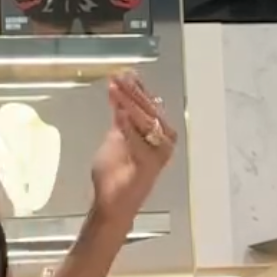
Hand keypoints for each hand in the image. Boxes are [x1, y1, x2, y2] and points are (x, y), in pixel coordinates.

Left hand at [91, 71, 175, 229]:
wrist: (113, 202)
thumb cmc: (115, 174)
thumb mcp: (117, 138)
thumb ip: (121, 119)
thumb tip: (120, 95)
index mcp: (158, 132)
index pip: (149, 105)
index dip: (136, 88)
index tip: (123, 73)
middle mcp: (164, 140)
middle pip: (149, 110)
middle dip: (132, 92)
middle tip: (118, 78)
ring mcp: (159, 152)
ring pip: (145, 122)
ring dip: (129, 104)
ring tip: (115, 90)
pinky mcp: (151, 165)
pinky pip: (139, 142)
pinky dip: (128, 127)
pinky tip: (118, 113)